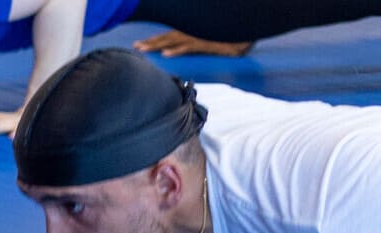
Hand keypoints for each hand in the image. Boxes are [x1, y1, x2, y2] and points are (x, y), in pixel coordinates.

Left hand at [133, 30, 252, 57]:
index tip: (139, 45)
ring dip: (156, 45)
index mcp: (191, 31)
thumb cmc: (229, 36)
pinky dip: (176, 50)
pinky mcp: (206, 42)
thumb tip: (181, 53)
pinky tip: (165, 54)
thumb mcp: (210, 40)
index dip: (154, 40)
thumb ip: (196, 44)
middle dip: (149, 42)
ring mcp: (198, 36)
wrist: (246, 33)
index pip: (168, 35)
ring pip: (173, 40)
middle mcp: (191, 32)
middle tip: (134, 46)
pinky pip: (189, 46)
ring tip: (142, 49)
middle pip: (166, 36)